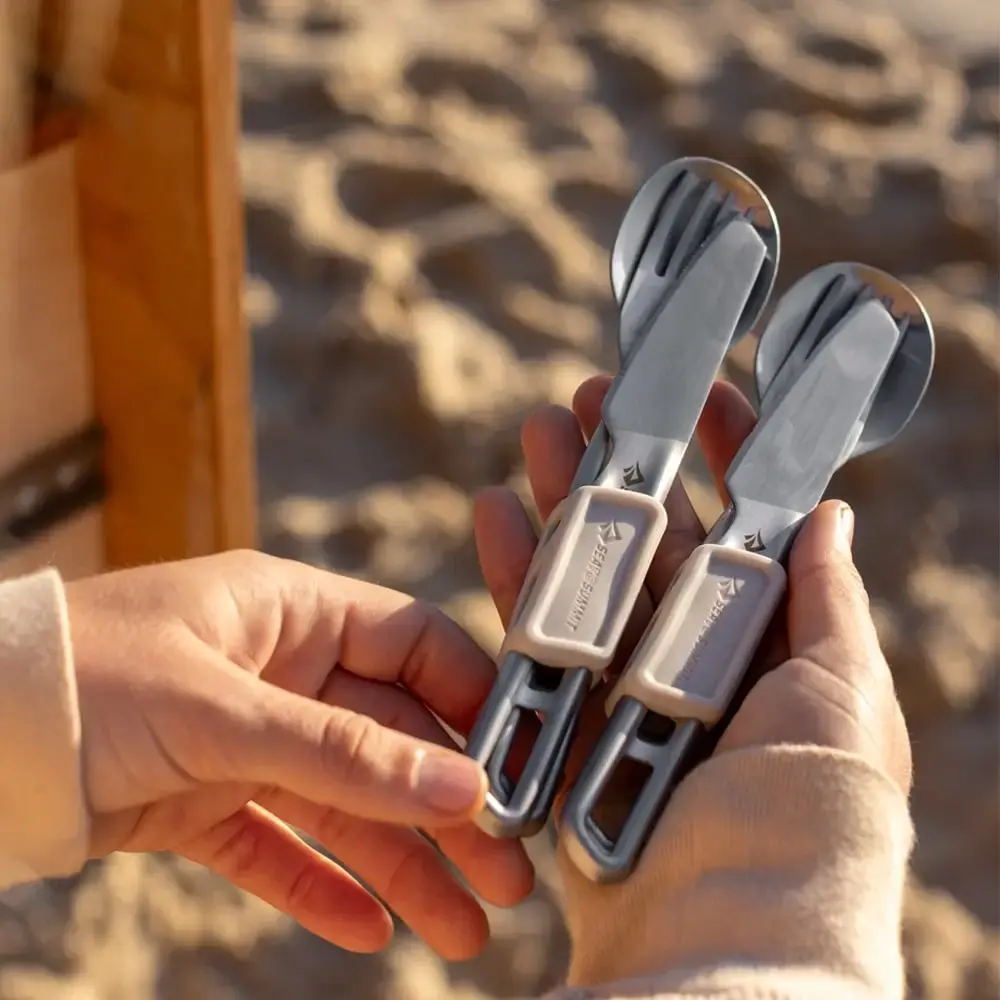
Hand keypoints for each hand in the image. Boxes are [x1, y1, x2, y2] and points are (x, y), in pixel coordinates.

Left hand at [66, 552, 533, 958]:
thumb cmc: (85, 677)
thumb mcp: (222, 709)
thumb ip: (344, 753)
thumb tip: (464, 787)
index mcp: (292, 613)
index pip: (415, 647)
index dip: (473, 703)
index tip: (519, 769)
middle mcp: (280, 673)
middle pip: (391, 742)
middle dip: (449, 811)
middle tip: (506, 879)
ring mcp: (244, 740)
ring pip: (345, 805)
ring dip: (402, 865)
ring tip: (459, 932)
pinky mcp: (203, 801)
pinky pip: (279, 848)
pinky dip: (320, 887)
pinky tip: (368, 929)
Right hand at [473, 375, 910, 907]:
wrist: (723, 921)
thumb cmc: (807, 803)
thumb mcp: (846, 693)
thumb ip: (828, 601)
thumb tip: (832, 513)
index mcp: (771, 643)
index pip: (748, 527)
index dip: (730, 457)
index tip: (702, 394)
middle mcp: (699, 658)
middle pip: (657, 538)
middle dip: (628, 463)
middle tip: (592, 394)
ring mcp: (630, 684)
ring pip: (591, 570)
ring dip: (563, 498)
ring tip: (536, 429)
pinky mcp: (570, 716)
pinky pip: (536, 631)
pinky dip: (514, 570)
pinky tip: (493, 508)